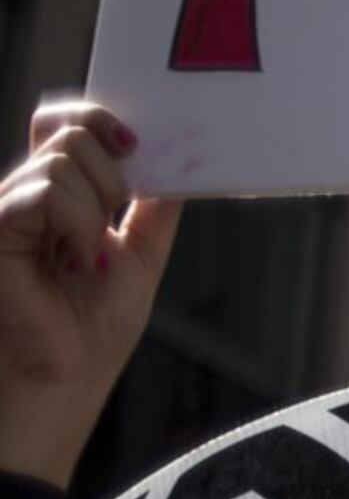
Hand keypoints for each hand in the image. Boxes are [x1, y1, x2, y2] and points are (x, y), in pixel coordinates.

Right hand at [0, 99, 181, 487]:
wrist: (66, 379)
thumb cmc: (92, 331)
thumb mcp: (138, 258)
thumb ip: (153, 211)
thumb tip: (180, 166)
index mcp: (57, 198)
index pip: (63, 125)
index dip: (98, 120)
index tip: (136, 147)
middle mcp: (24, 195)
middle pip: (68, 132)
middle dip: (110, 174)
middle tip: (109, 228)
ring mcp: (5, 208)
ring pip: (62, 160)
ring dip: (95, 209)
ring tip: (85, 260)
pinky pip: (43, 192)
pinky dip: (75, 224)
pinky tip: (74, 263)